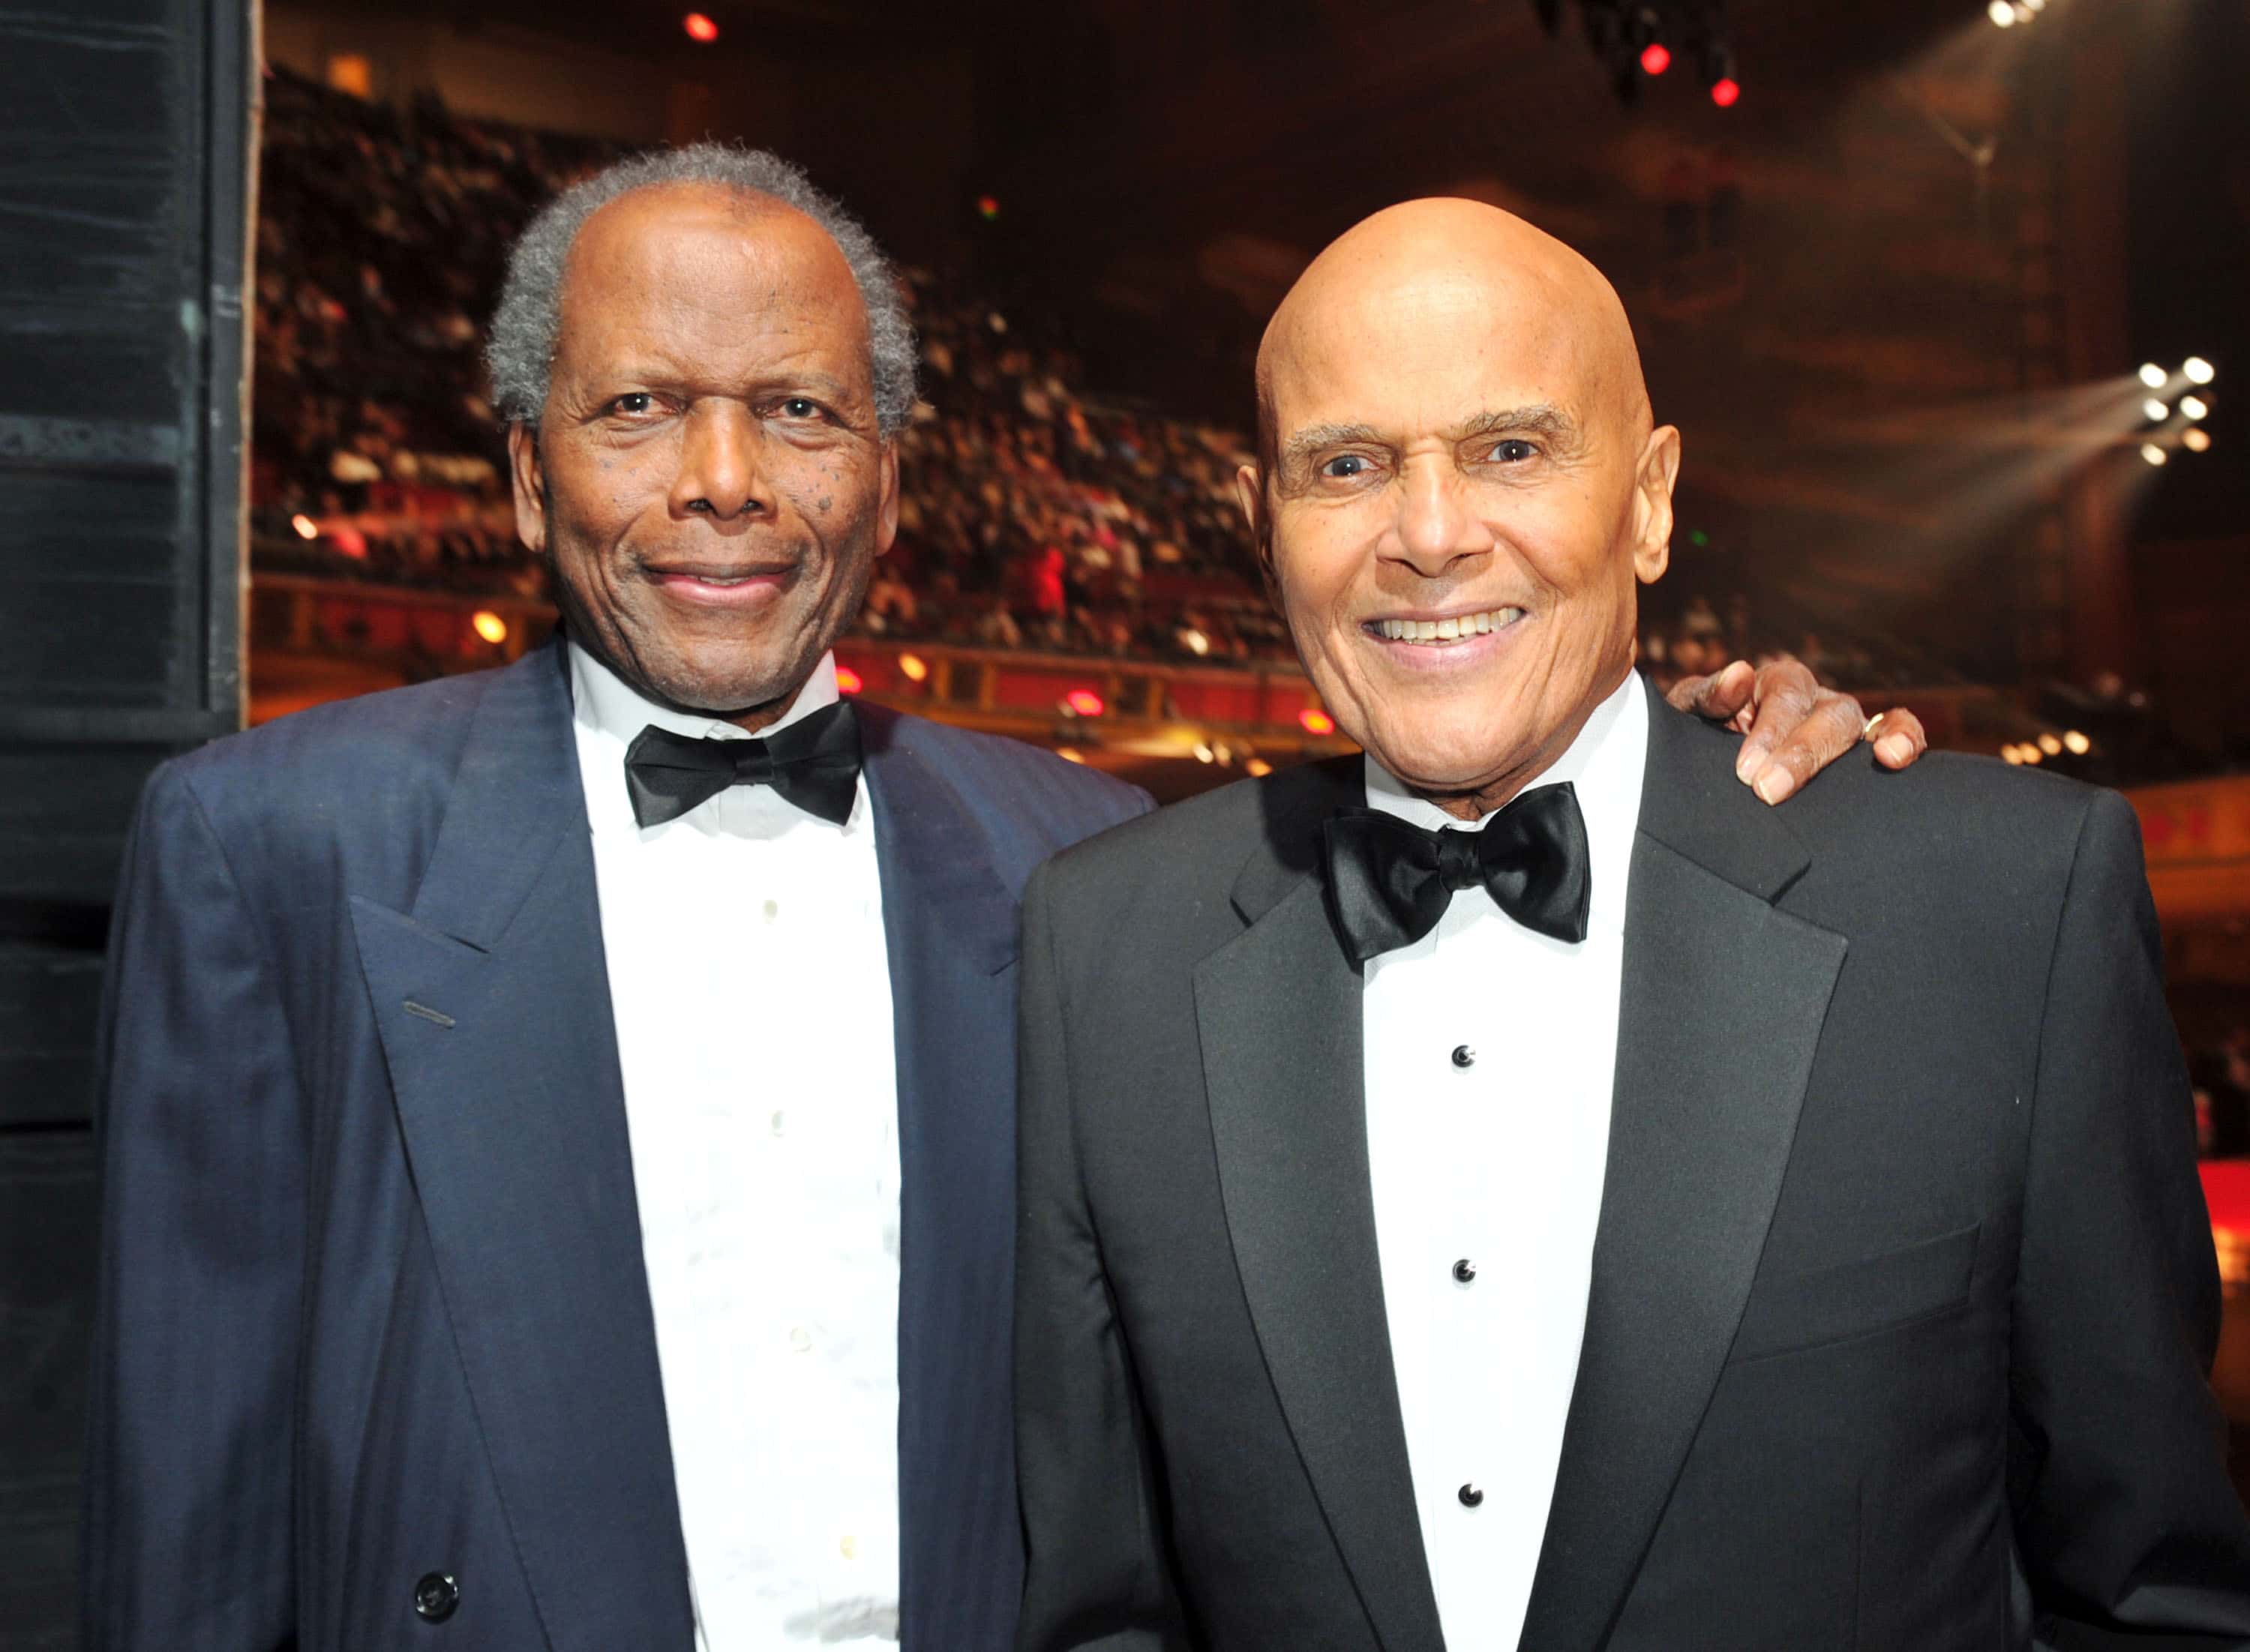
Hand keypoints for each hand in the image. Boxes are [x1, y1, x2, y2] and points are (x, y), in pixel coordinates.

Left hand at [1666, 656, 1927, 805]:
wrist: (1707, 772)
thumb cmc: (1699, 737)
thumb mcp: (1689, 714)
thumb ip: (1707, 695)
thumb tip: (1740, 674)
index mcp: (1774, 683)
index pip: (1784, 694)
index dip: (1770, 730)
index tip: (1746, 771)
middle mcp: (1814, 699)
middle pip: (1827, 713)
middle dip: (1803, 752)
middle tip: (1769, 789)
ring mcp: (1841, 725)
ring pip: (1860, 724)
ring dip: (1871, 742)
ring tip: (1884, 759)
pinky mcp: (1862, 753)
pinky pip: (1896, 734)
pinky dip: (1906, 738)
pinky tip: (1898, 759)